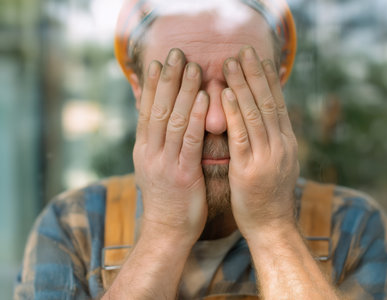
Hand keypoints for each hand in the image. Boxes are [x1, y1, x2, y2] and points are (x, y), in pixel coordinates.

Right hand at [133, 48, 208, 243]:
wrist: (166, 231)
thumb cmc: (167, 197)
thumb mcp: (154, 166)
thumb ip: (157, 142)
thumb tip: (160, 119)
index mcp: (143, 149)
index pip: (146, 110)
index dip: (152, 84)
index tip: (159, 61)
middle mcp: (149, 152)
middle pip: (158, 108)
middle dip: (168, 79)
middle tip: (177, 53)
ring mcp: (164, 163)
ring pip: (173, 120)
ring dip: (183, 91)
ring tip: (193, 67)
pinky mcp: (182, 175)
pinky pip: (190, 141)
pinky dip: (197, 118)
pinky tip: (204, 99)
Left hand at [221, 46, 299, 238]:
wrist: (272, 227)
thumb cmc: (269, 196)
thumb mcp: (277, 163)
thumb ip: (272, 140)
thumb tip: (265, 120)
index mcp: (287, 143)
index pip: (277, 103)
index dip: (268, 79)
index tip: (260, 58)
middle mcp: (281, 145)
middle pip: (268, 102)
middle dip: (255, 74)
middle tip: (244, 50)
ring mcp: (267, 157)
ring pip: (255, 113)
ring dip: (242, 85)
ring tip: (230, 63)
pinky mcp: (250, 170)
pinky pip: (241, 135)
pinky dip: (234, 112)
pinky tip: (226, 94)